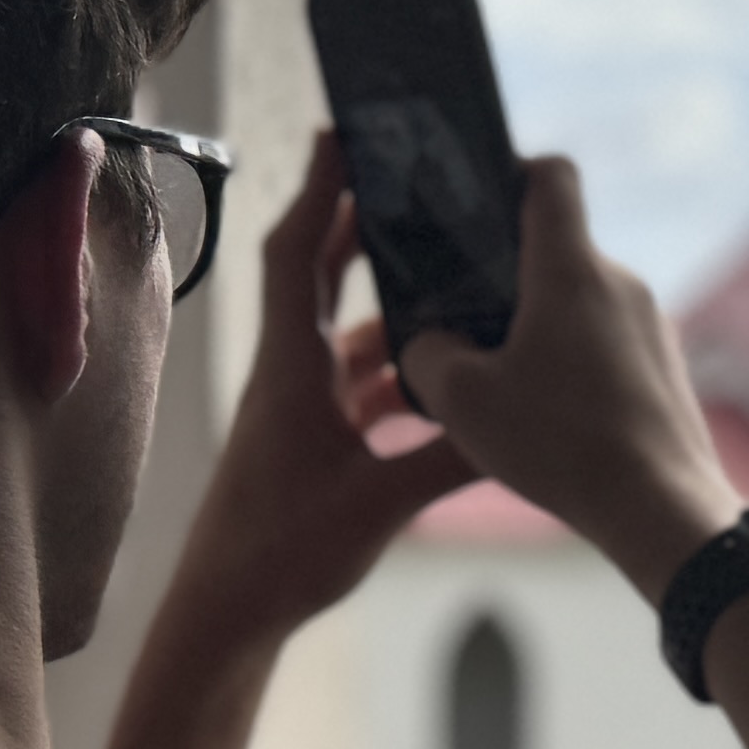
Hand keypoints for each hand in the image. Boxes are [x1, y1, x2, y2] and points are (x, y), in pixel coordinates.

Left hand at [179, 134, 487, 629]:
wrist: (228, 614)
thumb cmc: (284, 553)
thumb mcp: (381, 502)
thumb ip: (451, 457)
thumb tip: (521, 415)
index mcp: (292, 369)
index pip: (299, 254)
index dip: (321, 188)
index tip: (348, 133)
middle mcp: (291, 374)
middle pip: (323, 275)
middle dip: (364, 223)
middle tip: (412, 180)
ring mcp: (300, 409)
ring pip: (346, 332)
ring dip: (391, 300)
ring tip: (449, 270)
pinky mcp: (313, 443)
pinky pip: (359, 384)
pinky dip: (398, 367)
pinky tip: (443, 372)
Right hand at [390, 153, 745, 599]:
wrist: (662, 511)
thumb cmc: (560, 445)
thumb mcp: (460, 400)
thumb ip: (427, 353)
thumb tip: (430, 344)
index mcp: (571, 268)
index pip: (551, 175)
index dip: (510, 171)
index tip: (475, 201)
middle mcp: (620, 283)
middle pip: (556, 250)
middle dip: (504, 276)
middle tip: (458, 315)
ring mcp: (651, 326)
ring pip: (580, 305)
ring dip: (537, 329)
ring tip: (496, 379)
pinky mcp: (665, 370)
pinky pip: (607, 346)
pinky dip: (572, 365)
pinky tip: (544, 415)